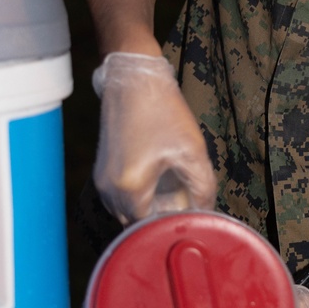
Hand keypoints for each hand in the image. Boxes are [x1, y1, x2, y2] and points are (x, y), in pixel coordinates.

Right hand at [93, 52, 216, 223]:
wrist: (134, 79)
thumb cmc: (162, 111)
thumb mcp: (192, 151)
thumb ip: (202, 187)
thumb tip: (206, 211)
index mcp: (130, 187)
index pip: (150, 228)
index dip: (172, 224)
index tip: (190, 216)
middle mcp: (109, 189)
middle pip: (136, 222)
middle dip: (160, 218)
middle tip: (184, 204)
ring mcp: (102, 180)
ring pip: (126, 210)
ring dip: (148, 207)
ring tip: (173, 190)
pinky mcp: (102, 170)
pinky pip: (120, 196)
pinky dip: (138, 195)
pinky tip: (158, 179)